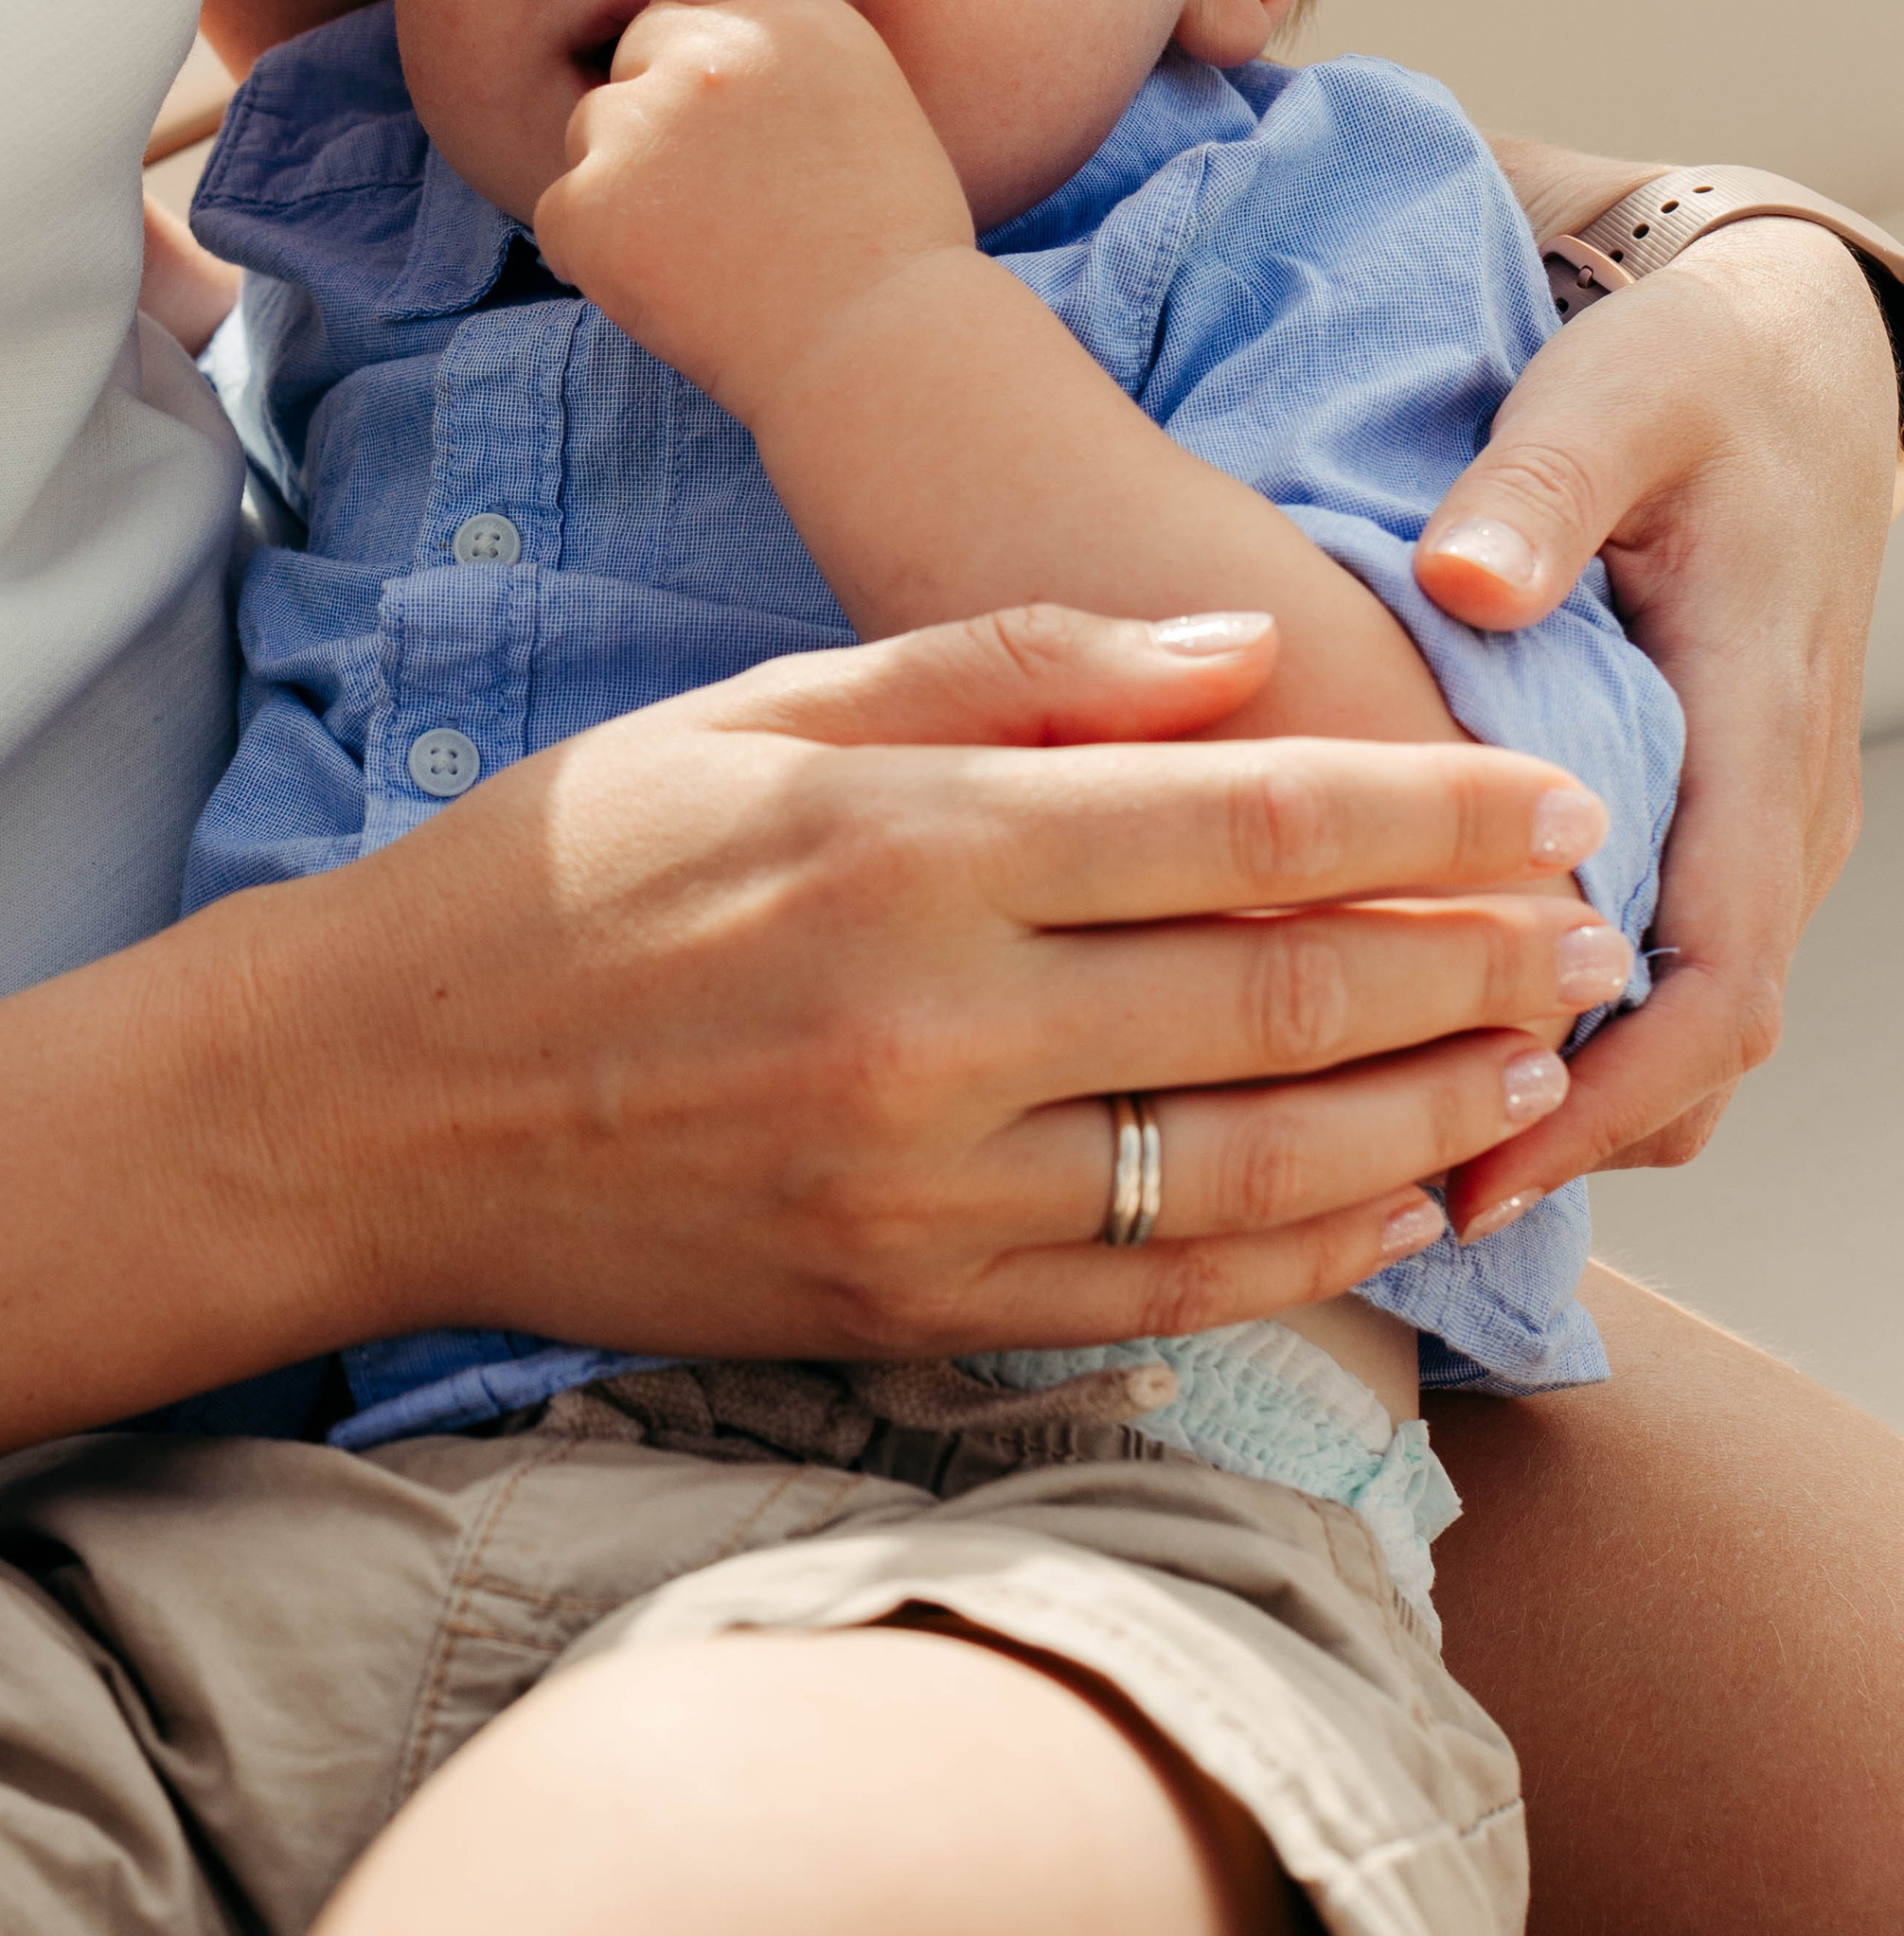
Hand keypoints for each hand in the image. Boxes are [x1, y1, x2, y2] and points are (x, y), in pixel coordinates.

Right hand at [263, 605, 1620, 1364]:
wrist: (372, 1096)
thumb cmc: (566, 868)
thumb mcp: (764, 705)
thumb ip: (1008, 664)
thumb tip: (1234, 653)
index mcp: (905, 839)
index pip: (1243, 822)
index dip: (1427, 814)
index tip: (1549, 801)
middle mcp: (930, 1021)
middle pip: (1278, 996)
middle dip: (1469, 963)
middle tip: (1586, 934)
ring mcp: (920, 1187)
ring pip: (1248, 1163)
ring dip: (1425, 1116)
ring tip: (1533, 1067)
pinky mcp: (900, 1305)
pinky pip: (1156, 1292)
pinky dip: (1301, 1252)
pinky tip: (1388, 1204)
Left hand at [533, 0, 970, 420]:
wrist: (880, 352)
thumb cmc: (892, 249)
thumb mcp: (869, 104)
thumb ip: (784, 61)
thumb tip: (704, 59)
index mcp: (784, 13)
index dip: (701, 56)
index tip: (729, 121)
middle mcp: (705, 50)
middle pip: (637, 54)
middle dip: (662, 115)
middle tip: (718, 201)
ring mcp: (638, 123)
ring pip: (594, 132)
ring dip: (630, 183)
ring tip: (712, 254)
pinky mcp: (587, 202)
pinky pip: (562, 215)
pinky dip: (598, 256)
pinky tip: (676, 292)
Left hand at [1414, 214, 1897, 1232]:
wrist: (1790, 353)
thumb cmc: (1695, 376)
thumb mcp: (1616, 396)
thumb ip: (1541, 485)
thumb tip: (1467, 581)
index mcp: (1756, 730)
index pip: (1718, 983)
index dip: (1608, 1095)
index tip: (1483, 1159)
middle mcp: (1776, 809)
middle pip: (1704, 1051)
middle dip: (1572, 1137)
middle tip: (1402, 1191)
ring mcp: (1758, 823)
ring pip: (1688, 1022)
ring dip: (1574, 1096)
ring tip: (1405, 1141)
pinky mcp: (1721, 814)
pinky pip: (1674, 967)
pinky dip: (1584, 1029)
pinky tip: (1451, 1037)